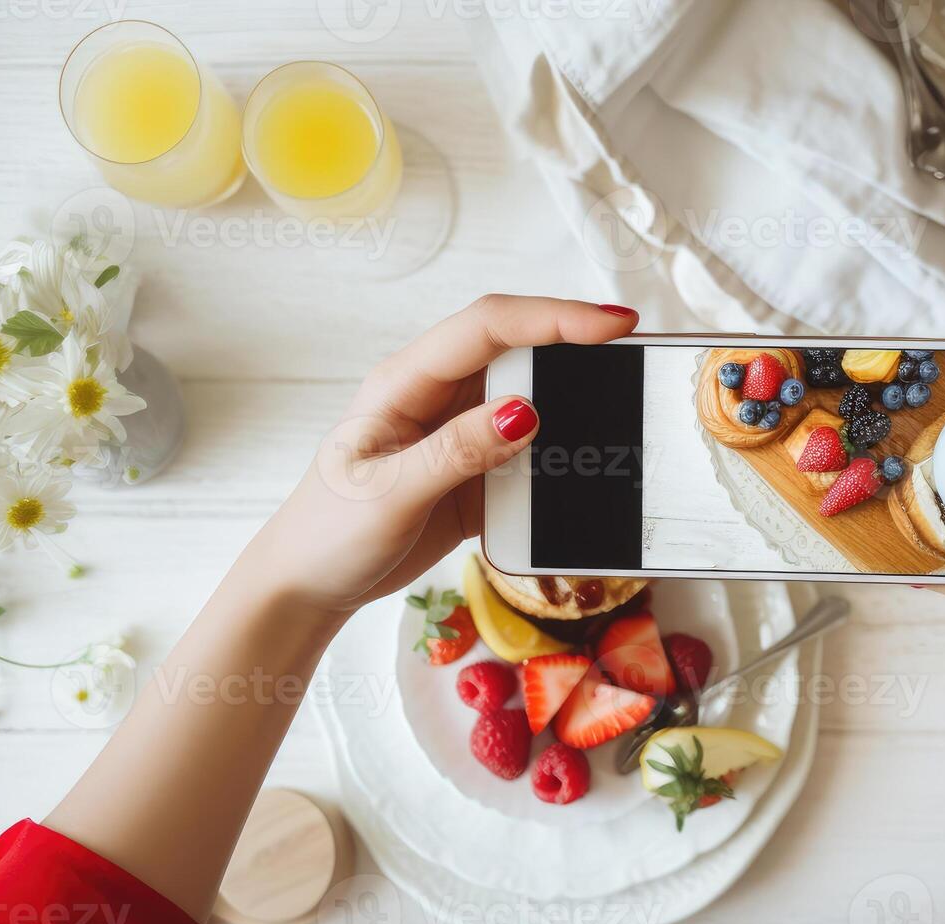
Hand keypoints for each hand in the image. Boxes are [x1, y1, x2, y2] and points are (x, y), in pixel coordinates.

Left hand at [246, 295, 636, 611]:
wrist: (307, 586)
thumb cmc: (328, 533)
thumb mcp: (389, 493)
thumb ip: (457, 451)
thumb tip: (525, 412)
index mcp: (406, 382)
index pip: (488, 327)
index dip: (554, 317)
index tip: (613, 324)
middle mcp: (436, 396)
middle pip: (519, 350)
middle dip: (578, 345)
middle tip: (637, 356)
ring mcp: (459, 432)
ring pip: (532, 396)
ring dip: (577, 399)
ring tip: (627, 401)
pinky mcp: (475, 471)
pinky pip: (530, 449)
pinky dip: (564, 451)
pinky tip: (593, 460)